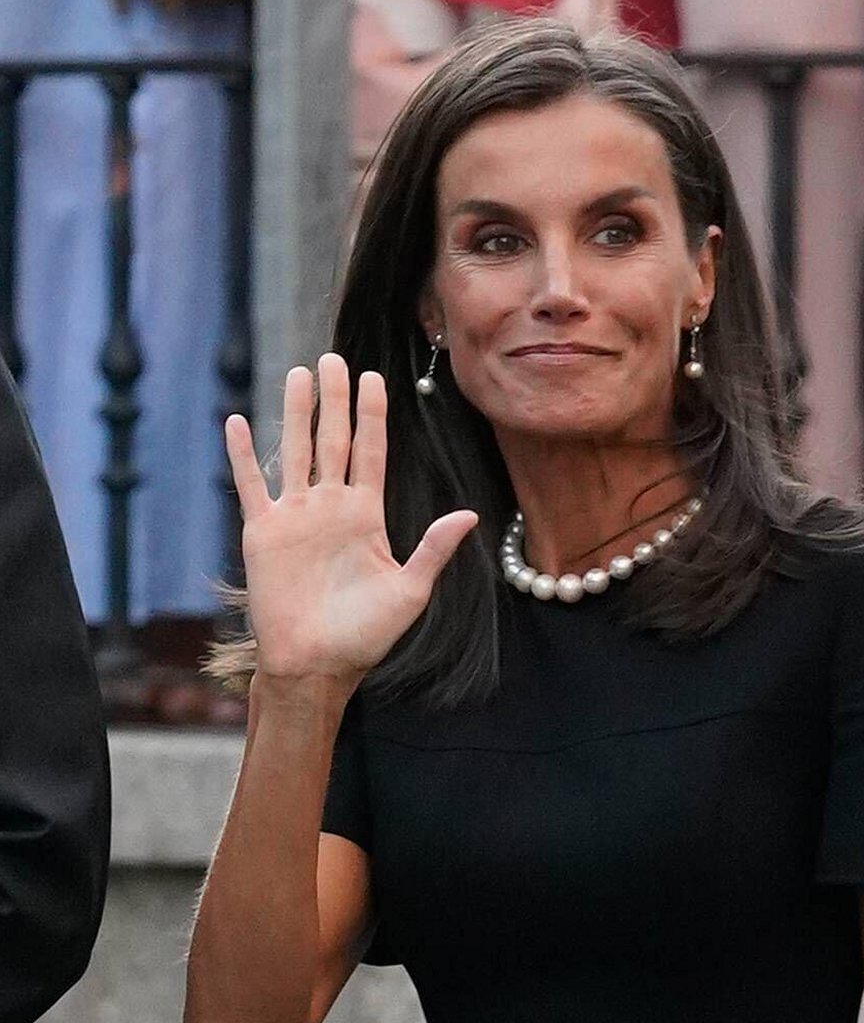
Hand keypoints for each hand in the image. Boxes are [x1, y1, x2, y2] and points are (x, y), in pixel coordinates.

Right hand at [224, 353, 476, 688]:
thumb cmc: (365, 637)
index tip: (374, 379)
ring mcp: (296, 516)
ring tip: (298, 374)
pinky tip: (236, 421)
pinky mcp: (263, 532)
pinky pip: (252, 485)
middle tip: (334, 357)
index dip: (373, 416)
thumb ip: (433, 549)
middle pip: (333, 440)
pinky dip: (243, 455)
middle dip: (335, 400)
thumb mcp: (409, 591)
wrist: (316, 665)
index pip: (371, 454)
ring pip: (295, 451)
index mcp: (366, 517)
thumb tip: (469, 516)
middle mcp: (331, 508)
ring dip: (296, 413)